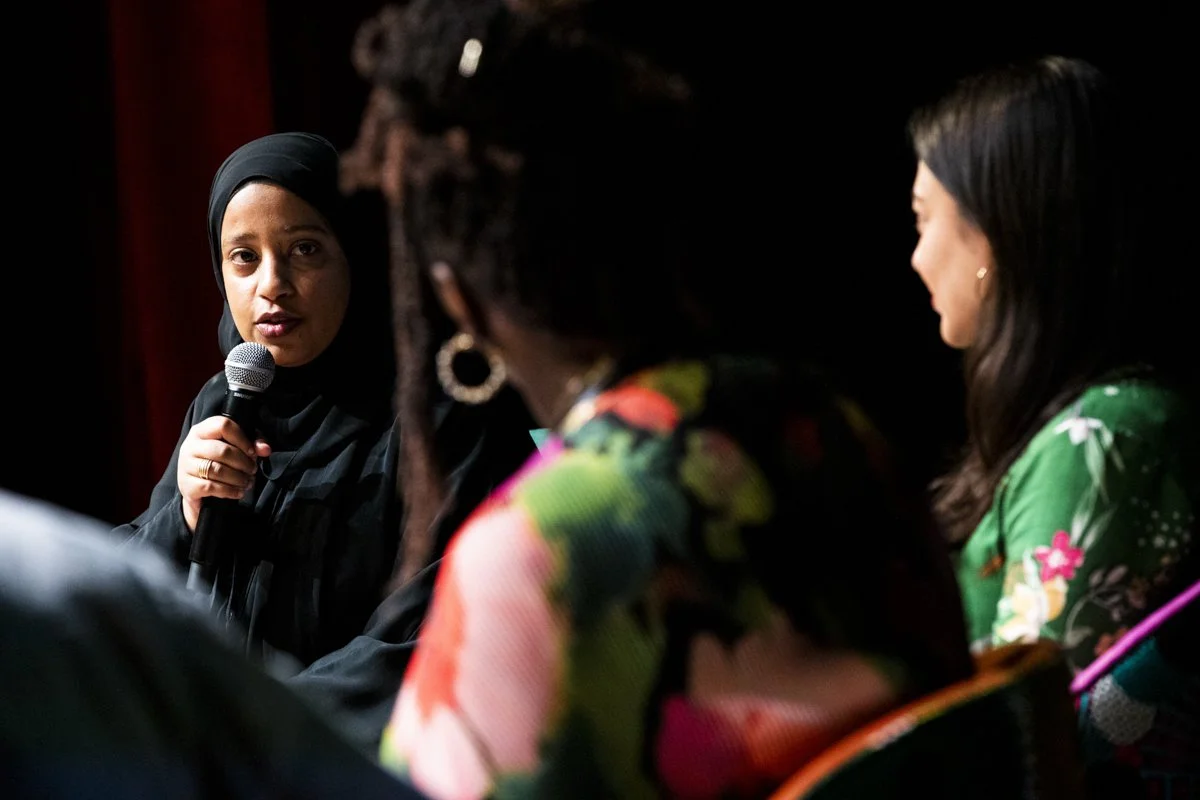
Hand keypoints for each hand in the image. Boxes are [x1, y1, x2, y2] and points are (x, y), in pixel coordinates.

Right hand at [177, 416, 271, 531]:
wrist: (196, 488)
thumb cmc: (219, 462)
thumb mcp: (234, 448)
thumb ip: (252, 443)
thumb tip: (265, 449)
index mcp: (202, 431)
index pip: (223, 425)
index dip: (242, 439)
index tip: (252, 452)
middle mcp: (190, 446)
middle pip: (222, 451)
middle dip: (243, 462)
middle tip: (252, 470)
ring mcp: (186, 466)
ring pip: (217, 470)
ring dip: (238, 478)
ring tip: (247, 482)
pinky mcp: (186, 485)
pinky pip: (211, 487)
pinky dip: (229, 491)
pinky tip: (238, 492)